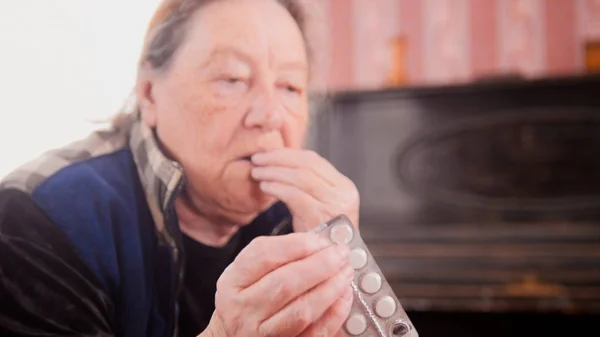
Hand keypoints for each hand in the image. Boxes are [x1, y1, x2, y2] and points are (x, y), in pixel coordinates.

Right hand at [203, 233, 353, 336]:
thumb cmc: (246, 299)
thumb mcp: (247, 273)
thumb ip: (277, 255)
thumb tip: (319, 244)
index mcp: (232, 282)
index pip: (264, 256)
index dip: (298, 245)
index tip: (322, 240)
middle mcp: (242, 310)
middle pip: (285, 283)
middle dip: (321, 265)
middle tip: (341, 254)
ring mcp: (261, 334)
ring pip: (301, 310)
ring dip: (330, 288)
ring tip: (345, 273)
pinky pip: (314, 334)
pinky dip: (334, 314)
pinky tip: (343, 297)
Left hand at [251, 149, 359, 231]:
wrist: (331, 268)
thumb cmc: (318, 237)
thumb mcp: (317, 206)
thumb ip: (305, 185)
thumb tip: (276, 161)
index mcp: (344, 185)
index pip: (314, 160)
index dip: (288, 154)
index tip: (267, 153)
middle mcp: (344, 192)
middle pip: (307, 165)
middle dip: (278, 159)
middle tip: (257, 159)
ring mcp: (336, 204)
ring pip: (301, 177)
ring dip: (275, 172)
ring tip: (256, 172)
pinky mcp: (323, 216)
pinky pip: (295, 195)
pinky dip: (277, 188)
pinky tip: (264, 187)